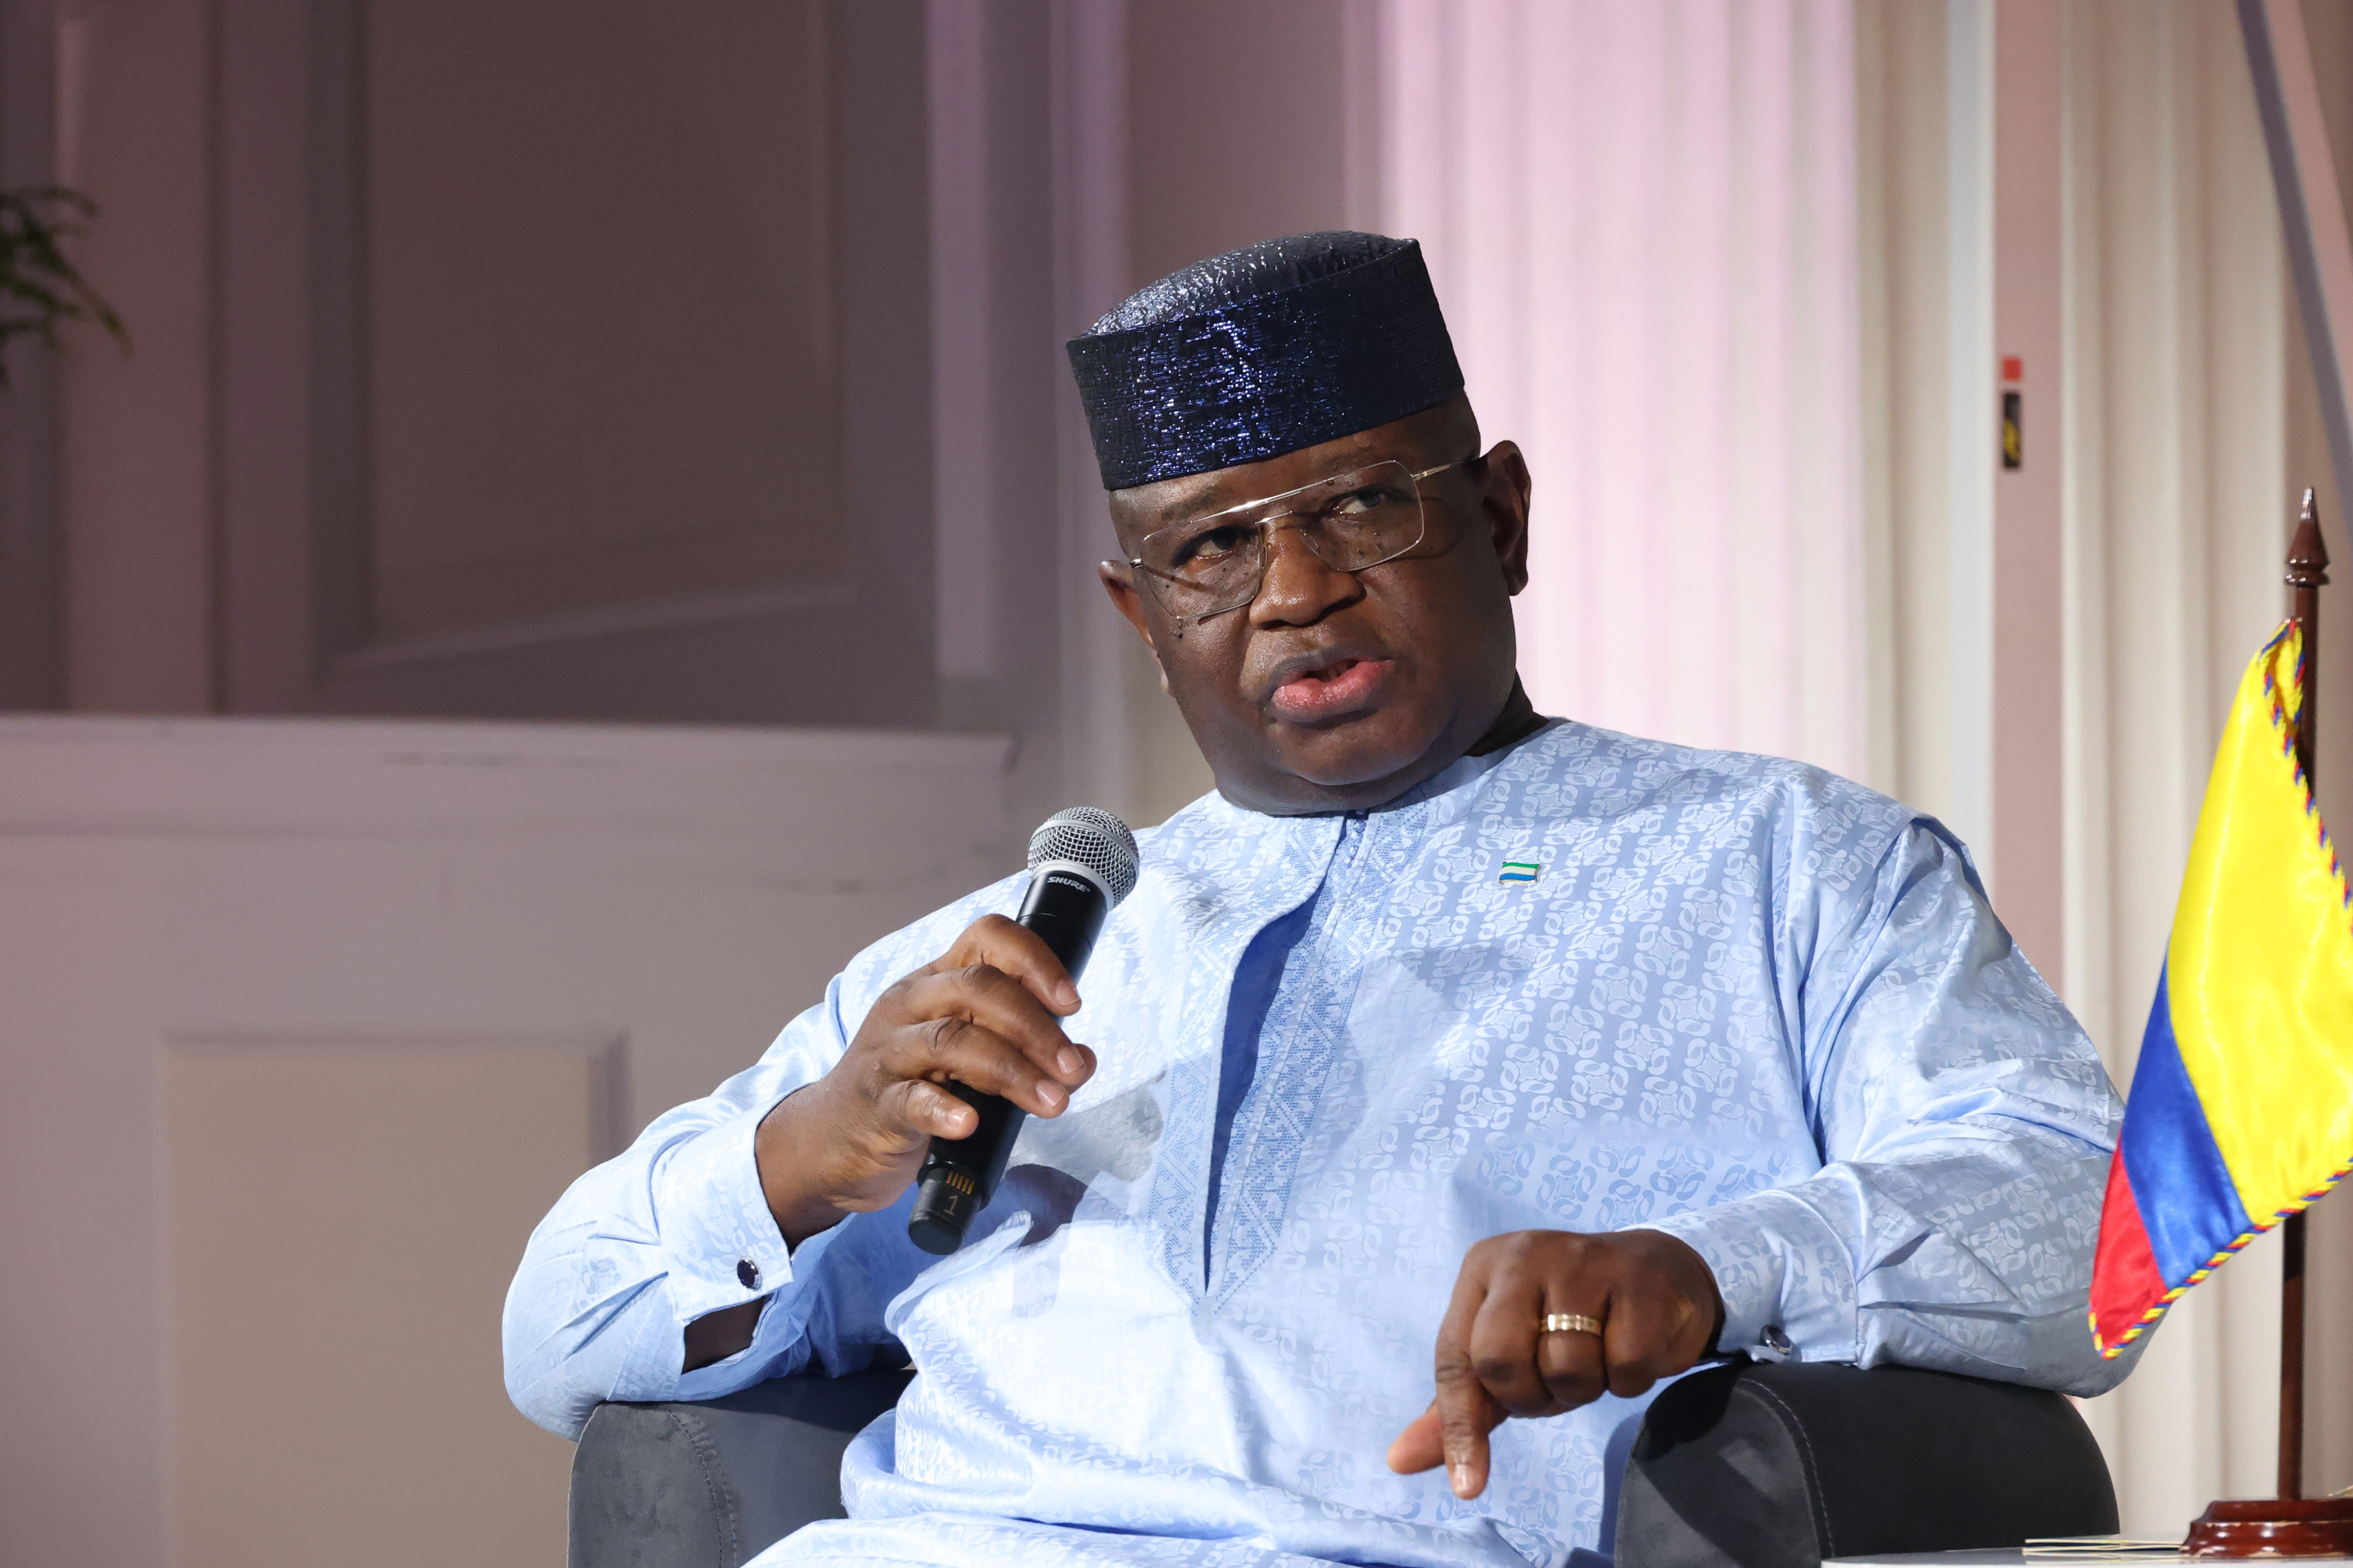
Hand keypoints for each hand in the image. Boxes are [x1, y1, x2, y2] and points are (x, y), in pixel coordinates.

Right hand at [753, 914, 1096, 1245]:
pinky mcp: (876, 1105)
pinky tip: (971, 1122)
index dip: (1035, 960)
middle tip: (1072, 1069)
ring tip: (1052, 1101)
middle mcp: (909, 1004)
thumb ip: (1024, 1051)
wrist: (834, 1140)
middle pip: (977, 988)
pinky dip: (945, 1108)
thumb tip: (1083, 1060)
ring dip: (1012, 1070)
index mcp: (937, 981)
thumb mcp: (969, 1058)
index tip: (1072, 1003)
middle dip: (1036, 1027)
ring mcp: (888, 1053)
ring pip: (952, 1040)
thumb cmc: (915, 1088)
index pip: (987, 938)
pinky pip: (911, 1099)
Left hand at [1385, 1228, 1724, 1499]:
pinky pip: (1625, 1365)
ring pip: (1566, 1367)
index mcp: (1483, 1269)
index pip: (1455, 1358)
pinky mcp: (1638, 1280)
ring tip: (1597, 1356)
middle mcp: (1525, 1254)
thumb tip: (1398, 1460)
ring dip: (1585, 1388)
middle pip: (1500, 1360)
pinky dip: (1630, 1379)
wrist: (1656, 1277)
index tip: (1468, 1485)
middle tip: (1553, 1381)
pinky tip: (1631, 1346)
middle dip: (1531, 1396)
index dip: (1459, 1427)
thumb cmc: (1567, 1324)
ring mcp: (1583, 1260)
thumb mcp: (1507, 1357)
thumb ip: (1457, 1409)